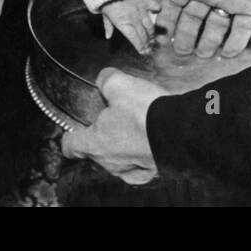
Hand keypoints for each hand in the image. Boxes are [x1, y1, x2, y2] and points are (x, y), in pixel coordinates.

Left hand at [61, 69, 165, 184]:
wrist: (180, 131)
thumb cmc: (144, 112)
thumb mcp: (118, 85)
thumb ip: (105, 81)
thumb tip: (104, 79)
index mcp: (95, 144)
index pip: (70, 146)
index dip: (70, 136)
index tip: (73, 131)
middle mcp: (111, 162)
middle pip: (96, 152)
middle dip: (101, 135)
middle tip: (111, 117)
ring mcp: (133, 169)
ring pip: (119, 160)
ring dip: (122, 145)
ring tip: (133, 126)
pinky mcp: (154, 171)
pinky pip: (141, 164)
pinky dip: (142, 153)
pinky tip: (148, 140)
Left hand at [101, 0, 158, 54]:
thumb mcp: (104, 14)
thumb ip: (108, 26)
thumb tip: (108, 36)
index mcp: (124, 25)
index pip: (135, 40)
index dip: (140, 47)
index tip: (143, 52)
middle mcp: (134, 20)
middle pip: (144, 35)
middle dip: (147, 44)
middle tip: (149, 48)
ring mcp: (141, 10)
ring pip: (150, 25)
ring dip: (152, 32)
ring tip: (153, 37)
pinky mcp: (145, 0)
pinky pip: (155, 6)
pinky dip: (157, 9)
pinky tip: (158, 12)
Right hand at [151, 0, 250, 58]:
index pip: (176, 1)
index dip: (168, 17)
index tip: (159, 33)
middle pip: (194, 18)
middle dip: (186, 35)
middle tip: (180, 52)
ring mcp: (230, 0)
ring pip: (216, 26)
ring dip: (209, 41)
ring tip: (203, 55)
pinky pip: (241, 29)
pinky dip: (236, 43)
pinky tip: (228, 54)